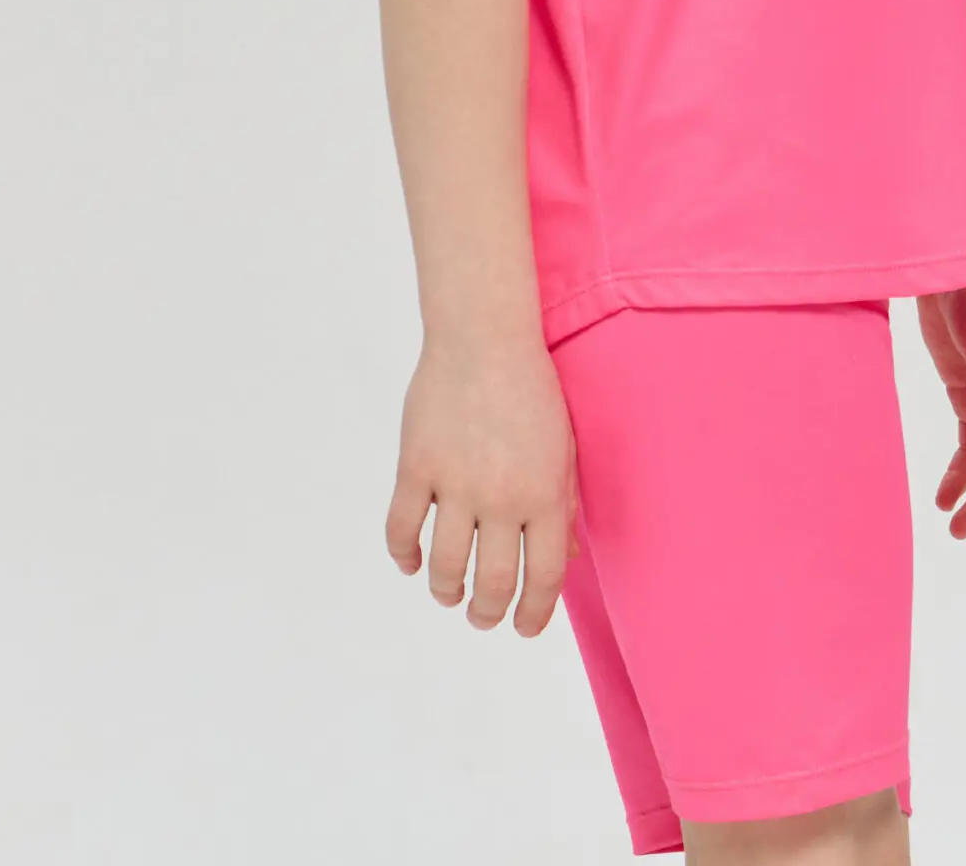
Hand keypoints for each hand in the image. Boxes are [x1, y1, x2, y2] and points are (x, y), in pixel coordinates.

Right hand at [386, 330, 581, 635]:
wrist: (483, 337)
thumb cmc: (531, 391)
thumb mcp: (563, 447)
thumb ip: (563, 504)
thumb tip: (564, 557)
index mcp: (545, 494)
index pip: (543, 578)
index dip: (533, 615)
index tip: (524, 628)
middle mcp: (501, 496)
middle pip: (493, 584)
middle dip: (489, 613)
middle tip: (483, 616)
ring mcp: (455, 483)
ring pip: (445, 567)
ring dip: (447, 592)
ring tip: (450, 593)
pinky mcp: (415, 466)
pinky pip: (401, 529)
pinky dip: (404, 556)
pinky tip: (412, 561)